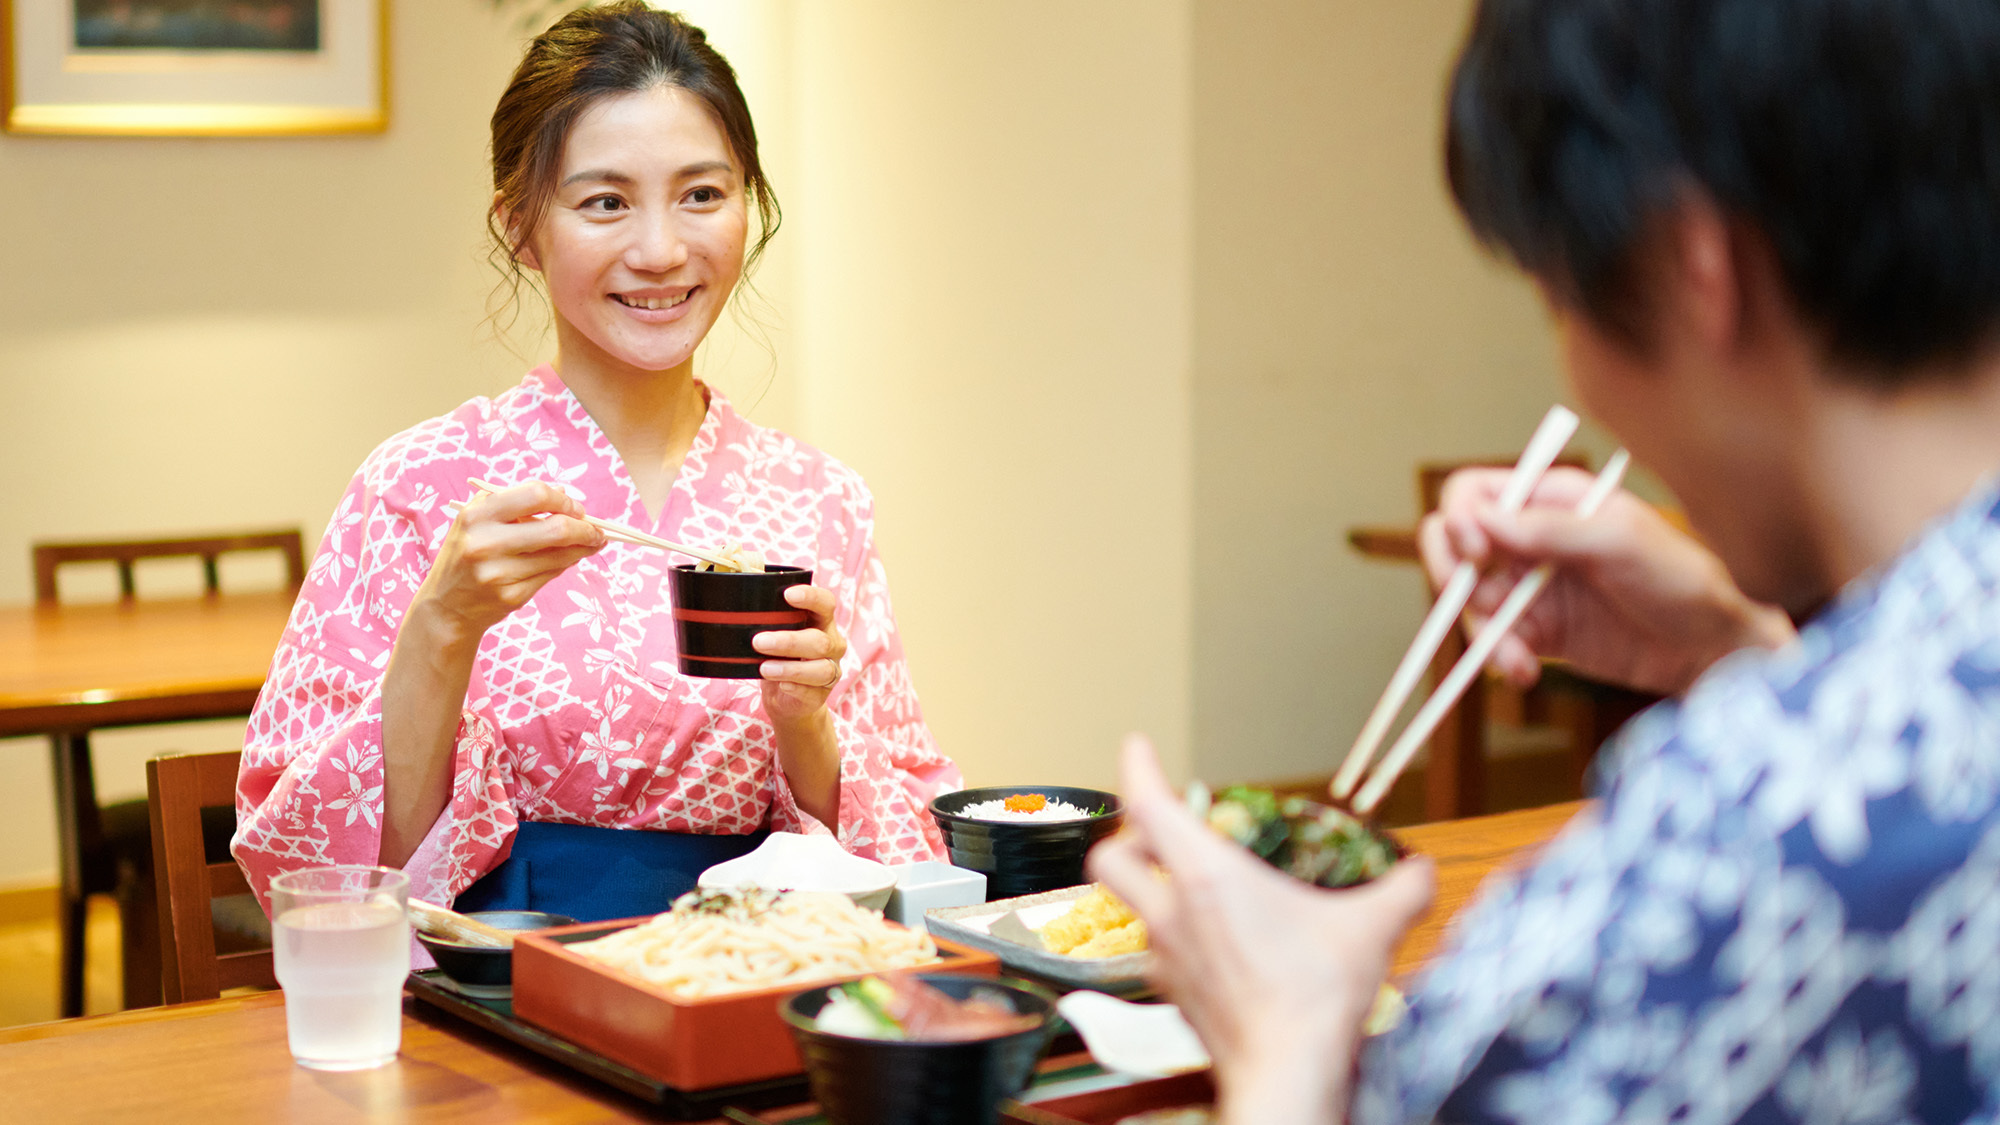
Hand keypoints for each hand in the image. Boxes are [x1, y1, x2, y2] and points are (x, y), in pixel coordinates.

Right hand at [412, 481, 605, 648]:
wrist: (447, 605)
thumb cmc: (468, 553)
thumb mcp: (477, 520)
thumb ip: (515, 501)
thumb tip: (563, 492)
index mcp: (477, 515)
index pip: (535, 494)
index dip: (563, 500)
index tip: (575, 507)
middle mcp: (485, 543)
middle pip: (557, 528)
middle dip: (586, 528)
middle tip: (596, 530)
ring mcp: (498, 573)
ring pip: (561, 555)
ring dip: (583, 547)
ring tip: (592, 542)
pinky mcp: (511, 596)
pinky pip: (552, 574)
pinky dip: (566, 564)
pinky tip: (568, 559)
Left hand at [753, 584, 847, 725]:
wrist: (785, 698)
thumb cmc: (779, 656)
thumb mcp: (775, 633)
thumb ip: (769, 617)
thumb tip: (744, 592)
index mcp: (822, 622)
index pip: (826, 603)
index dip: (812, 597)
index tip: (788, 595)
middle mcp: (832, 645)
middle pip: (820, 640)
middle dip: (789, 641)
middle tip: (758, 641)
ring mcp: (830, 671)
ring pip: (821, 669)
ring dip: (791, 668)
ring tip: (764, 668)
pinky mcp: (821, 695)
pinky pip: (812, 692)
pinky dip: (796, 688)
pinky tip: (781, 685)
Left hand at [1089, 736, 1434, 1124]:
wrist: (1287, 1074)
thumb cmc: (1316, 996)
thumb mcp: (1373, 929)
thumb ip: (1403, 890)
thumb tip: (1421, 872)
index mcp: (1207, 876)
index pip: (1148, 806)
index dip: (1138, 768)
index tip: (1136, 746)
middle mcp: (1172, 913)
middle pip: (1111, 858)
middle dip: (1125, 835)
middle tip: (1154, 826)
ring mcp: (1166, 958)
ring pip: (1129, 909)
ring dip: (1148, 889)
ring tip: (1186, 885)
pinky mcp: (1174, 997)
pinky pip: (1157, 953)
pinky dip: (1173, 936)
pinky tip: (1210, 944)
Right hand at [1419, 466, 1794, 695]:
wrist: (1715, 650)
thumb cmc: (1683, 580)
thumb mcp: (1622, 543)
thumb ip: (1552, 530)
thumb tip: (1485, 521)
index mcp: (1550, 500)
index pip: (1474, 495)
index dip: (1461, 519)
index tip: (1478, 552)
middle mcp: (1531, 539)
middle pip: (1454, 545)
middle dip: (1452, 576)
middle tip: (1475, 604)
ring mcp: (1530, 587)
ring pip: (1469, 601)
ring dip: (1482, 632)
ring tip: (1518, 662)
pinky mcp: (1537, 633)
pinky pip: (1494, 641)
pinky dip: (1499, 658)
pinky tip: (1524, 674)